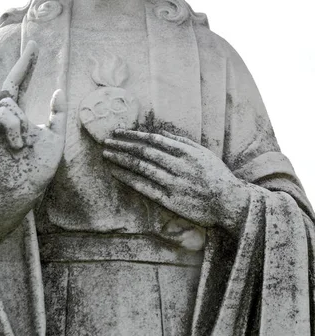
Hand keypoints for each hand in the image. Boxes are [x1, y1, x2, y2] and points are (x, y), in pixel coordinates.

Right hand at [0, 41, 66, 242]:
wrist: (20, 191)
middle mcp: (6, 118)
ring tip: (22, 146)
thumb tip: (58, 90)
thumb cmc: (37, 168)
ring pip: (7, 104)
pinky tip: (18, 146)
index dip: (26, 66)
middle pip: (10, 84)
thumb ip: (56, 115)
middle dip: (24, 64)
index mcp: (20, 117)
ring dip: (20, 123)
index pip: (21, 85)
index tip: (34, 47)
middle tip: (35, 45)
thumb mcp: (55, 139)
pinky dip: (14, 129)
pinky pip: (1, 117)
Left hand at [103, 129, 249, 235]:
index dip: (134, 135)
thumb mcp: (203, 153)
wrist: (229, 203)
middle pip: (144, 152)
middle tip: (106, 140)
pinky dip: (129, 179)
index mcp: (186, 152)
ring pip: (142, 168)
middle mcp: (178, 166)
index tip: (119, 132)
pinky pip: (145, 187)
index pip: (154, 140)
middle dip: (123, 145)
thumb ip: (182, 142)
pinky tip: (117, 172)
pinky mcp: (170, 200)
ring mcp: (173, 183)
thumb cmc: (216, 176)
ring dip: (122, 159)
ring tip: (106, 153)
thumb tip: (161, 132)